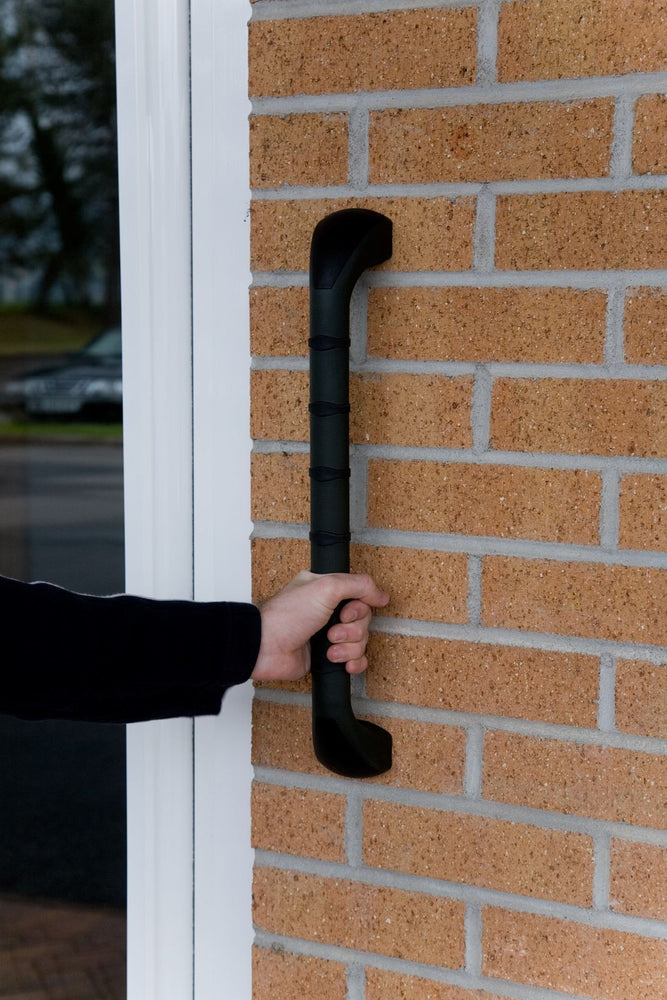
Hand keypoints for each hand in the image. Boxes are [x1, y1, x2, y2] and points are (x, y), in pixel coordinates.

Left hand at [251, 571, 388, 682]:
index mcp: (326, 590)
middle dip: (352, 630)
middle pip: (364, 620)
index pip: (361, 596)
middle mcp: (328, 611)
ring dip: (348, 647)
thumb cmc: (287, 615)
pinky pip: (355, 660)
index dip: (360, 608)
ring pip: (361, 641)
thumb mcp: (325, 587)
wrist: (267, 648)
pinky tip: (341, 663)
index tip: (346, 612)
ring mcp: (328, 635)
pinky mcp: (327, 657)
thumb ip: (358, 585)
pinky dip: (352, 662)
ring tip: (328, 649)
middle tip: (332, 631)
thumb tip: (381, 594)